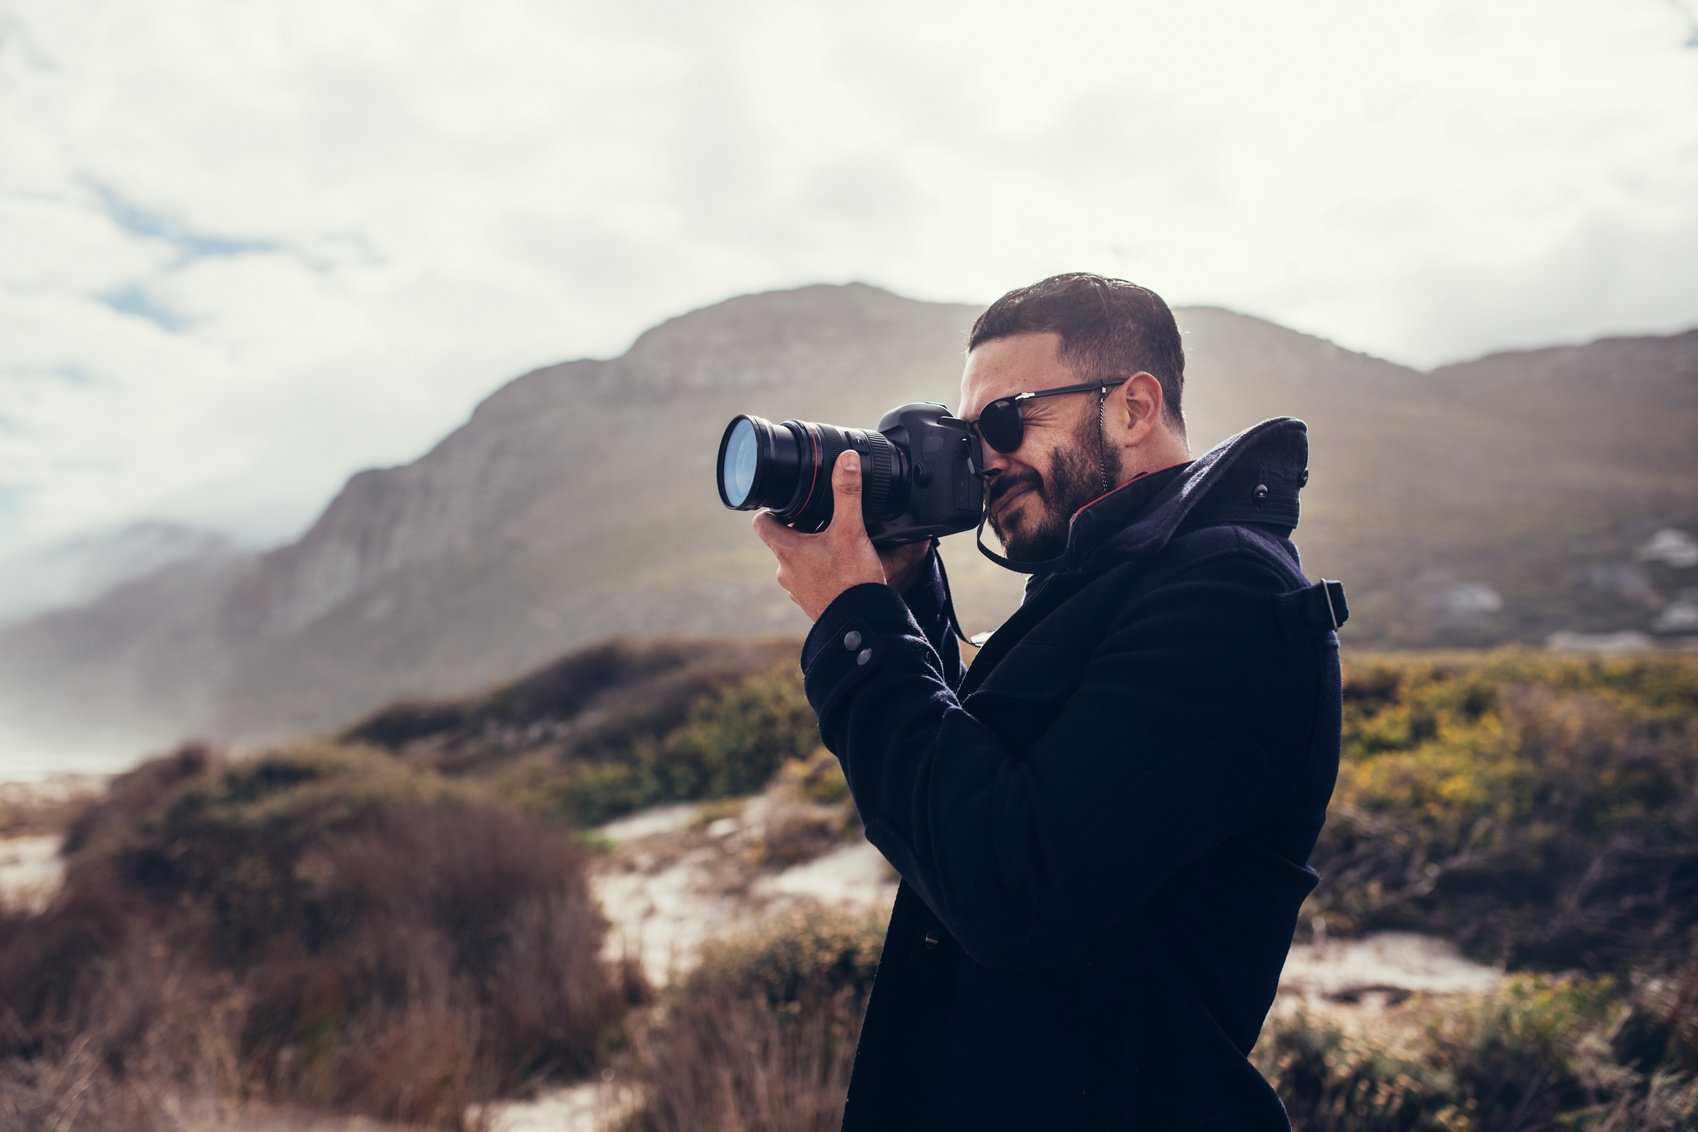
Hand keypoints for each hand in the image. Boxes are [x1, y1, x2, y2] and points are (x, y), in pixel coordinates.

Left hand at [753, 450, 917, 620]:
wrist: (861, 623)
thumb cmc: (852, 581)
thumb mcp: (851, 529)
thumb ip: (847, 492)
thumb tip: (846, 459)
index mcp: (786, 549)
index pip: (761, 522)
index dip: (771, 509)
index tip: (787, 503)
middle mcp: (784, 571)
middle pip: (781, 540)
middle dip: (798, 528)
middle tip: (821, 520)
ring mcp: (796, 589)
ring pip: (795, 561)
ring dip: (809, 551)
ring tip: (834, 545)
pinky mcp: (810, 603)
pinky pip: (808, 580)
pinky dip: (819, 572)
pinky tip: (840, 569)